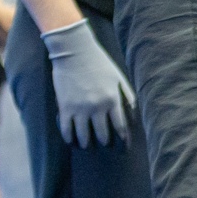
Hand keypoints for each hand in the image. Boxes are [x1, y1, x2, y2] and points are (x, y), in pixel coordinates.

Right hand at [41, 17, 133, 147]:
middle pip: (102, 132)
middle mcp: (96, 107)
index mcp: (112, 100)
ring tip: (87, 145)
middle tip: (105, 145)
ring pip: (83, 134)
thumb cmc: (99, 63)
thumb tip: (132, 111)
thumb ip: (126, 95)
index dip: (123, 136)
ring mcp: (79, 108)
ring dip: (86, 142)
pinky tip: (71, 141)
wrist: (75, 52)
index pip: (120, 125)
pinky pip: (66, 128)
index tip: (124, 143)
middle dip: (104, 141)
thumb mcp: (118, 78)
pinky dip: (69, 137)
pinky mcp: (64, 107)